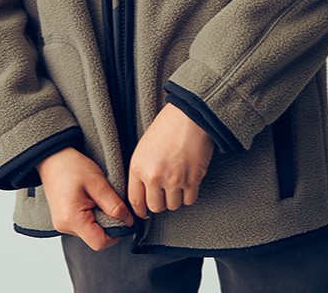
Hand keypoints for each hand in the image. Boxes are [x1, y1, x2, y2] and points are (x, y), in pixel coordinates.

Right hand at [36, 147, 133, 250]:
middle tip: (107, 201)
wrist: (52, 158)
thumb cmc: (71, 166)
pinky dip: (91, 215)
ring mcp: (63, 224)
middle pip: (95, 238)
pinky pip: (83, 225)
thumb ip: (114, 205)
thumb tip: (128, 221)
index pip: (100, 242)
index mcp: (72, 219)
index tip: (123, 217)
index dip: (116, 233)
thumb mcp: (97, 182)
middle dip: (108, 222)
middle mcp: (65, 226)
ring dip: (99, 218)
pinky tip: (90, 199)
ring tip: (96, 197)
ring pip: (90, 232)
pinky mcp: (64, 220)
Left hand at [127, 103, 213, 217]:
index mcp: (138, 167)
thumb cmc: (167, 126)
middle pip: (156, 207)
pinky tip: (188, 182)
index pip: (136, 201)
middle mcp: (154, 176)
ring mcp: (174, 179)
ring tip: (177, 183)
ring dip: (176, 198)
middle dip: (161, 202)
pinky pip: (189, 200)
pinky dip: (189, 194)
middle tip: (165, 193)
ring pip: (173, 205)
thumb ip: (142, 170)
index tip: (145, 212)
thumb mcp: (144, 147)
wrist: (189, 115)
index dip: (141, 210)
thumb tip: (144, 192)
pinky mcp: (192, 179)